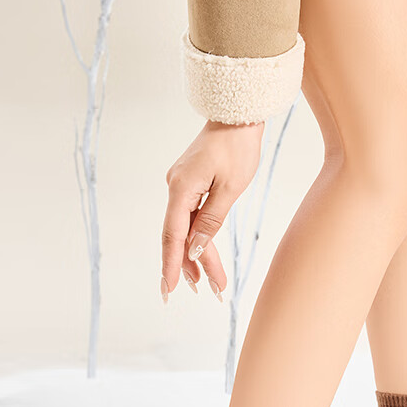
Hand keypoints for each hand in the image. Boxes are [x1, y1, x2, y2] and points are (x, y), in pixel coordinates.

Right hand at [161, 119, 262, 302]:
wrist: (236, 114)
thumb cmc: (238, 147)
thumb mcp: (230, 188)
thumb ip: (211, 220)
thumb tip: (195, 248)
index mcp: (181, 189)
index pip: (173, 235)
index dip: (172, 264)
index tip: (169, 287)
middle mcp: (175, 188)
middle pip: (179, 235)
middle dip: (190, 265)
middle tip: (202, 292)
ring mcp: (181, 186)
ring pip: (185, 228)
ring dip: (197, 254)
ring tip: (209, 283)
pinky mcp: (189, 184)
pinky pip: (191, 216)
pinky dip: (199, 235)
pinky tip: (203, 255)